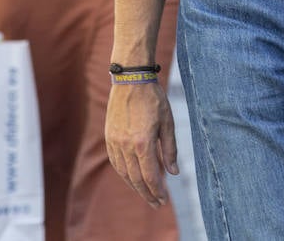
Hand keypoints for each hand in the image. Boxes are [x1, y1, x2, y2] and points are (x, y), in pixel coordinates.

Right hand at [106, 78, 178, 205]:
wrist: (131, 80)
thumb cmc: (153, 99)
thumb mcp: (168, 122)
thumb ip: (169, 149)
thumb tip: (173, 172)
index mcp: (143, 142)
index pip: (150, 175)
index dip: (157, 190)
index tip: (164, 200)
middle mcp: (126, 145)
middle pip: (136, 178)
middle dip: (147, 194)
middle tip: (157, 204)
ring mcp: (115, 142)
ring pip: (124, 173)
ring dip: (135, 186)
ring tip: (146, 194)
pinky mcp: (109, 138)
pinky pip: (116, 163)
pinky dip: (124, 174)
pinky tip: (132, 178)